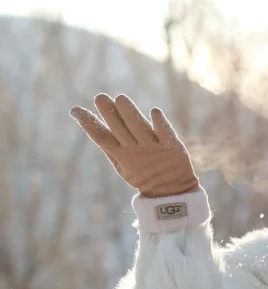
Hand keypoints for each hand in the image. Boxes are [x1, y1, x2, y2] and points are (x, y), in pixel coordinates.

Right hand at [70, 95, 198, 197]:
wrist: (171, 191)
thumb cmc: (142, 174)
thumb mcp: (121, 164)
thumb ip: (109, 145)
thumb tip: (87, 122)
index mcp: (121, 155)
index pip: (101, 137)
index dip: (88, 124)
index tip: (75, 110)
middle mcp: (135, 150)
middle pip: (120, 130)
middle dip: (110, 114)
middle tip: (100, 98)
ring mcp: (153, 148)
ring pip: (139, 128)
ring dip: (130, 114)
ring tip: (121, 99)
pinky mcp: (172, 147)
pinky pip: (165, 134)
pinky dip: (160, 124)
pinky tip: (154, 112)